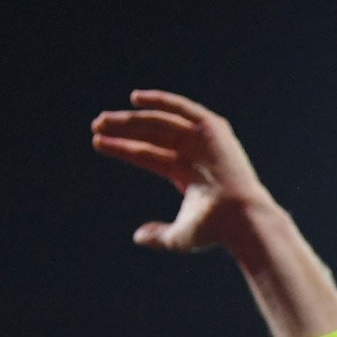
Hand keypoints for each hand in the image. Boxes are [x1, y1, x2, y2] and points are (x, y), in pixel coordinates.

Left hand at [91, 89, 274, 252]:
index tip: (98, 142)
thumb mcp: (179, 236)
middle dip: (124, 130)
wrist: (239, 218)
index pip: (149, 155)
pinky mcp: (214, 130)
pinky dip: (161, 101)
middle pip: (152, 136)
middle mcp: (195, 154)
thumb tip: (137, 237)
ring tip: (104, 119)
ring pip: (161, 122)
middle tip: (96, 126)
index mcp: (187, 175)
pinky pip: (183, 109)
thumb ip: (158, 235)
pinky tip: (135, 99)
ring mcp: (205, 141)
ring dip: (133, 119)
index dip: (124, 148)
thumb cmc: (214, 230)